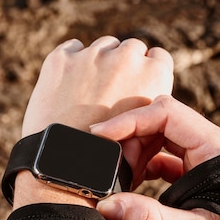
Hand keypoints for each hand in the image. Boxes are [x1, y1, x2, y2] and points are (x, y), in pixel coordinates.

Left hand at [13, 36, 173, 209]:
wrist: (67, 171)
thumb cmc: (112, 165)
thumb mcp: (149, 143)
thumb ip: (155, 115)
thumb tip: (155, 106)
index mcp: (155, 74)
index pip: (158, 56)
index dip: (147, 72)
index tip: (136, 86)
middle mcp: (126, 57)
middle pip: (129, 48)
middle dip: (122, 67)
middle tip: (110, 94)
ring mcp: (92, 55)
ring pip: (100, 48)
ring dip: (97, 64)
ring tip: (87, 96)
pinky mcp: (61, 59)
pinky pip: (71, 50)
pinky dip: (71, 65)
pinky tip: (68, 89)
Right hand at [92, 95, 219, 219]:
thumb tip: (107, 206)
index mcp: (216, 147)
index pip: (167, 113)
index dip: (130, 120)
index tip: (101, 135)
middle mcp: (212, 143)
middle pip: (160, 121)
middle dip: (130, 140)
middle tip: (112, 168)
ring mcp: (205, 154)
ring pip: (160, 136)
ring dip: (135, 153)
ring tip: (121, 179)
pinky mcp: (198, 168)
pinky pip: (164, 154)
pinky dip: (145, 165)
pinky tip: (132, 184)